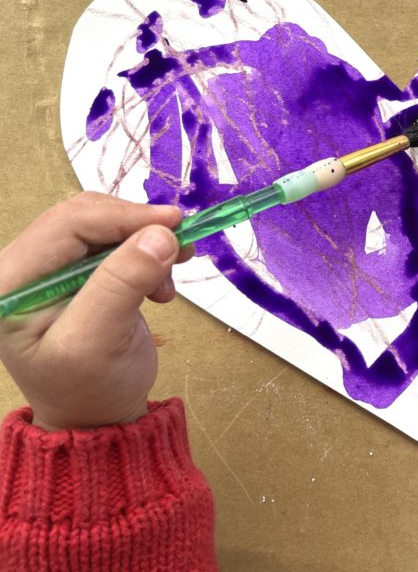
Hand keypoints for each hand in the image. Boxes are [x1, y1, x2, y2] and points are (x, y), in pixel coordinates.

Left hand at [0, 192, 191, 430]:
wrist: (97, 419)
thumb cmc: (89, 390)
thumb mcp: (100, 342)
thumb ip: (122, 285)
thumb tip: (161, 235)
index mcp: (11, 282)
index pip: (67, 224)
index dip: (124, 216)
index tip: (176, 224)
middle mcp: (23, 268)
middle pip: (85, 217)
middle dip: (137, 226)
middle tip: (182, 245)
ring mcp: (50, 269)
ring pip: (103, 225)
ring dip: (145, 241)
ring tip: (171, 274)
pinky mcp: (77, 274)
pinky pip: (113, 242)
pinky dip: (145, 253)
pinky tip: (158, 285)